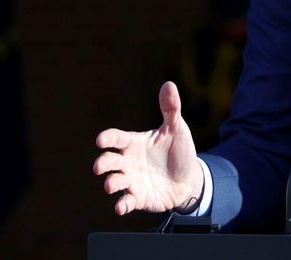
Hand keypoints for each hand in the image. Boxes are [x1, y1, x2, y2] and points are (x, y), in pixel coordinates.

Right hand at [93, 81, 203, 214]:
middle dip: (102, 163)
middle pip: (108, 161)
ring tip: (112, 184)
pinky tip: (120, 206)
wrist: (190, 179)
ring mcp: (132, 180)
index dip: (107, 138)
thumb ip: (171, 108)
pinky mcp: (138, 198)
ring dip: (110, 183)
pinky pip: (126, 202)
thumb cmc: (179, 151)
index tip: (101, 140)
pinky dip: (121, 205)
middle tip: (100, 167)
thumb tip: (169, 84)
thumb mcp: (177, 128)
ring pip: (114, 182)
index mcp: (134, 143)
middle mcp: (128, 162)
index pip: (116, 139)